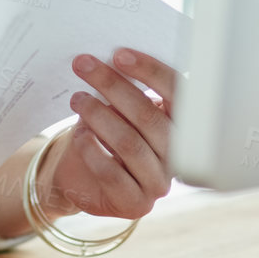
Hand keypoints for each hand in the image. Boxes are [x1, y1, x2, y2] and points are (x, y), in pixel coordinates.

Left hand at [38, 48, 178, 220]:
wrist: (79, 177)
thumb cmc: (103, 133)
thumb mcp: (116, 108)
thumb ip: (123, 90)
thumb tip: (111, 61)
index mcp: (181, 126)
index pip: (177, 94)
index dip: (150, 71)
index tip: (119, 54)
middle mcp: (177, 156)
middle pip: (149, 116)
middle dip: (113, 86)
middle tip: (84, 66)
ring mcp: (159, 183)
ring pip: (130, 144)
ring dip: (99, 115)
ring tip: (77, 98)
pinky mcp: (136, 203)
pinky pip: (112, 173)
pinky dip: (91, 149)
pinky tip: (79, 133)